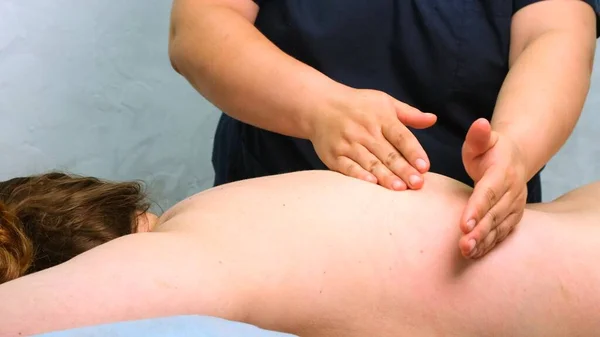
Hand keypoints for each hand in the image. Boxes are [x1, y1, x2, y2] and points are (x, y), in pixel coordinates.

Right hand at [309, 88, 436, 189]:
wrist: (319, 105)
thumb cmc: (357, 105)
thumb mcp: (384, 102)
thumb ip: (409, 114)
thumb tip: (433, 119)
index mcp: (381, 117)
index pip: (401, 137)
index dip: (413, 152)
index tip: (425, 166)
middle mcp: (365, 131)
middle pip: (388, 153)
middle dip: (404, 169)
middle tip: (417, 184)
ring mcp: (348, 143)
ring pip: (370, 162)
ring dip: (385, 176)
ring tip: (399, 188)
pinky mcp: (334, 155)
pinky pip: (348, 167)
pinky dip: (359, 175)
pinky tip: (371, 184)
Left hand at [459, 118, 527, 258]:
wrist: (515, 159)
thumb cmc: (491, 150)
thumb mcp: (483, 140)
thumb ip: (478, 136)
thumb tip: (480, 123)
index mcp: (502, 172)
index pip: (488, 193)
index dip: (477, 209)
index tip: (463, 224)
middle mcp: (512, 191)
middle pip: (494, 214)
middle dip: (479, 231)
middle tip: (463, 245)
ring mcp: (515, 206)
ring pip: (499, 227)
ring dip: (484, 241)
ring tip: (466, 252)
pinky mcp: (513, 217)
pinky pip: (502, 233)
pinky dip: (489, 244)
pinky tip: (474, 254)